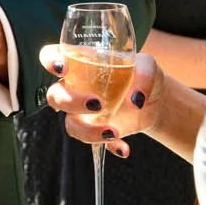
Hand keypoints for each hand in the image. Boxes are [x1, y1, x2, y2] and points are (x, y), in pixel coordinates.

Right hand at [43, 45, 157, 156]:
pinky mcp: (96, 131)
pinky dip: (108, 147)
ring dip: (87, 131)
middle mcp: (76, 88)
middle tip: (97, 104)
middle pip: (55, 96)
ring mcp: (83, 112)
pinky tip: (123, 148)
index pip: (51, 56)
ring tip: (113, 132)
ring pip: (70, 124)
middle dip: (70, 102)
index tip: (62, 68)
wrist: (155, 101)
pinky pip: (93, 144)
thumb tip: (136, 99)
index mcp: (80, 63)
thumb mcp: (148, 66)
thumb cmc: (142, 74)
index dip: (50, 61)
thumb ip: (143, 74)